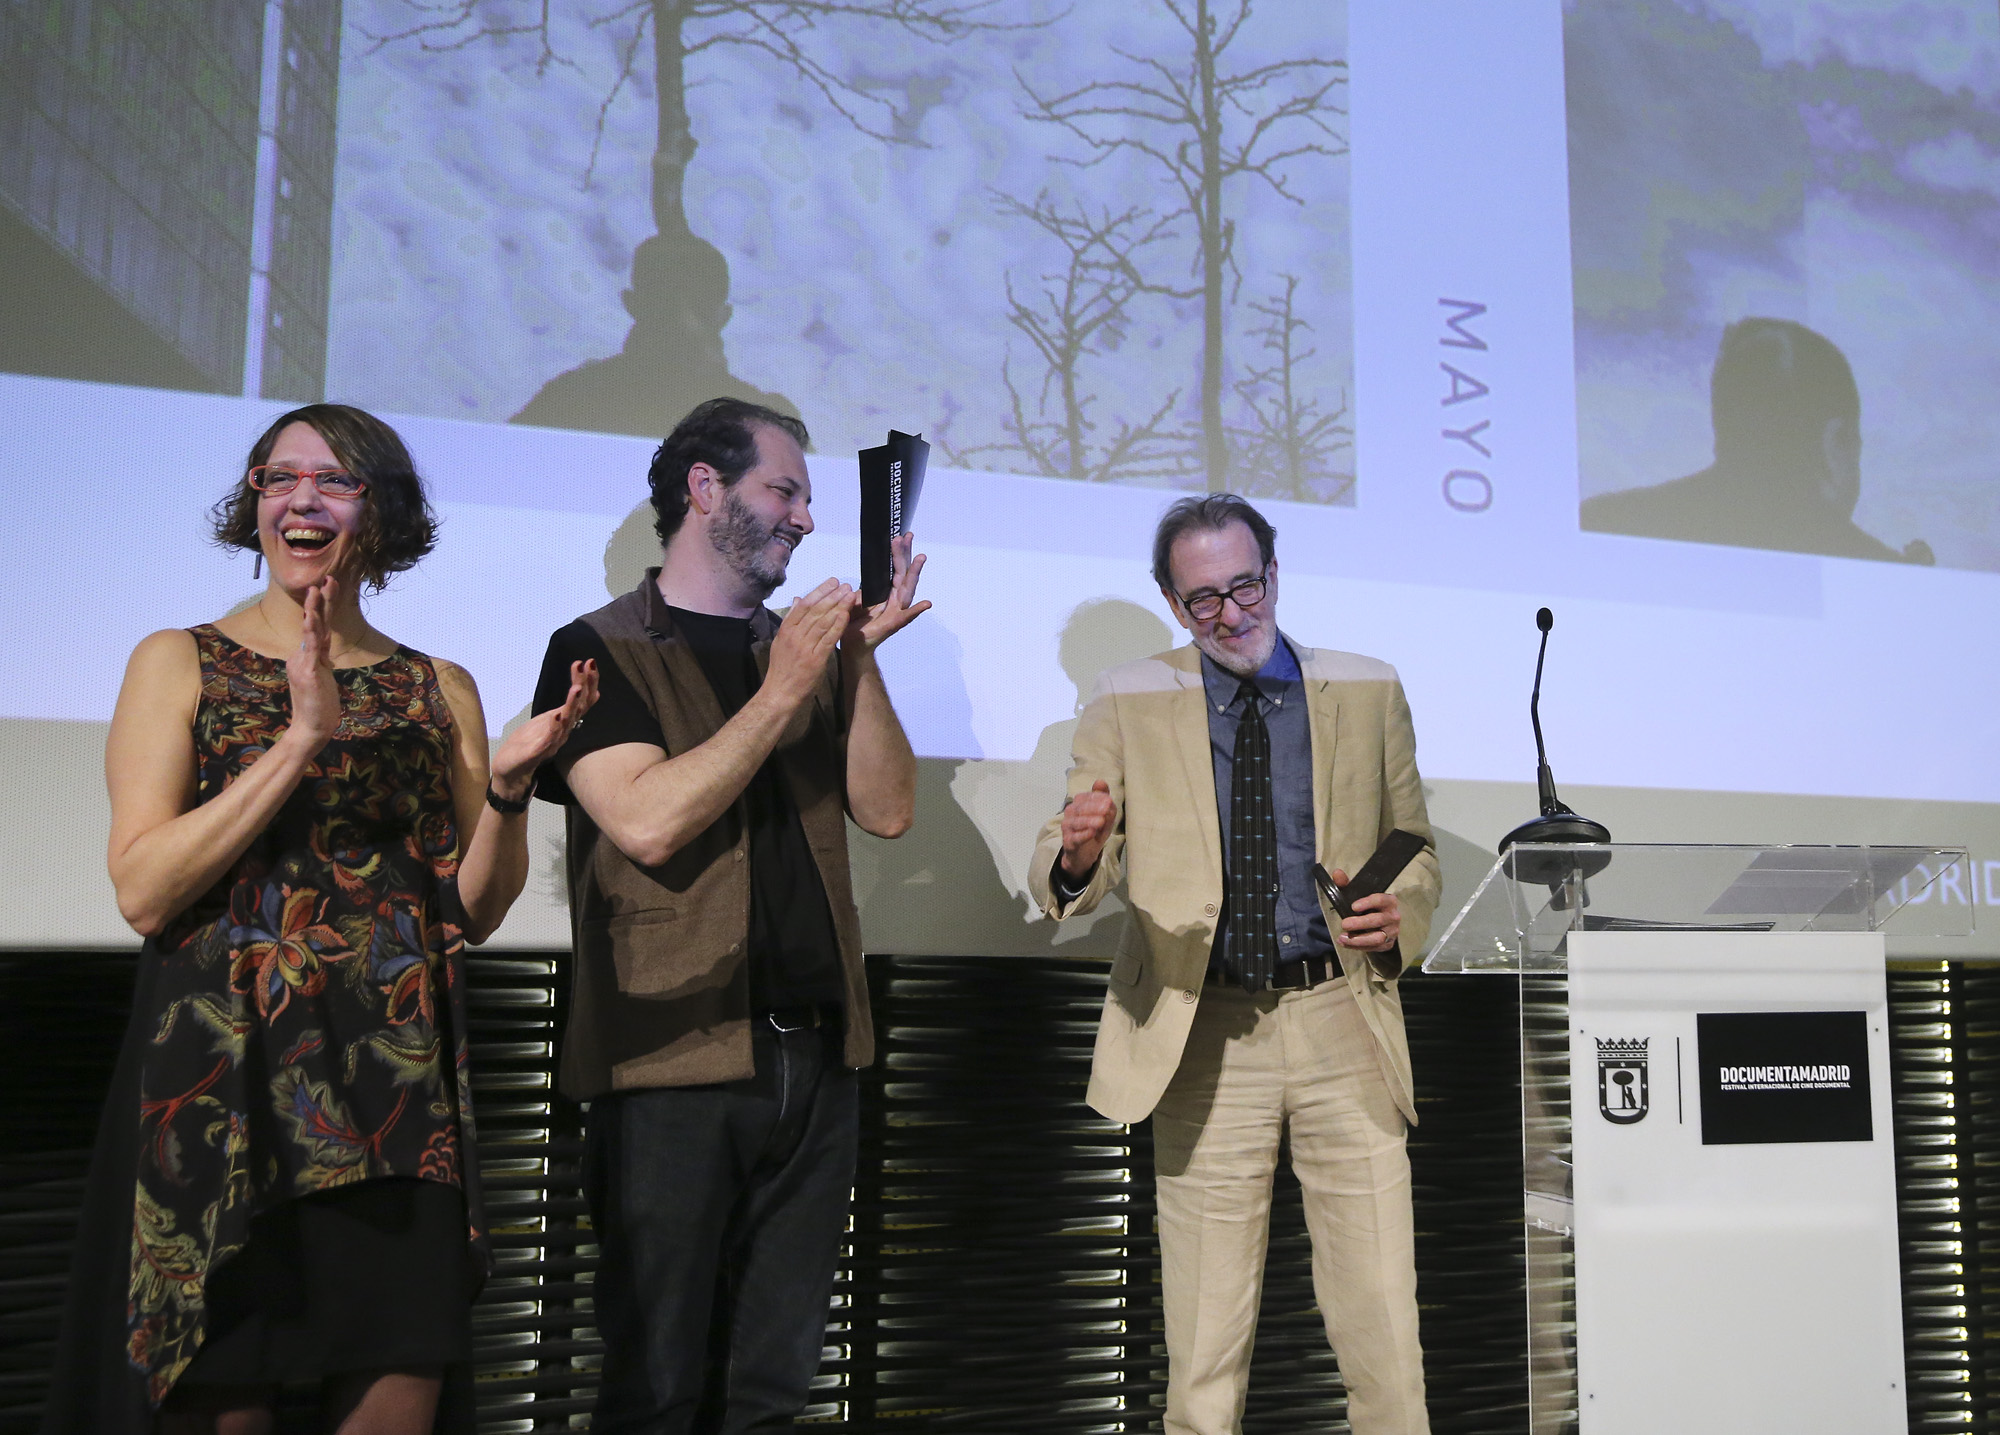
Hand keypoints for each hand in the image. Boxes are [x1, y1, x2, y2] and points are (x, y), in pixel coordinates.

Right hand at [285, 578, 341, 751]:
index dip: (323, 606)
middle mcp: (301, 655)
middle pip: (314, 623)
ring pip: (311, 631)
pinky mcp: (307, 672)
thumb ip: (320, 657)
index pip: (317, 626)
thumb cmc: (319, 705)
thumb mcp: (321, 675)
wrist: (312, 727)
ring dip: (315, 609)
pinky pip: (311, 648)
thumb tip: (321, 642)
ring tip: (318, 589)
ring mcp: (302, 662)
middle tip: (328, 578)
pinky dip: (311, 631)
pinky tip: (311, 617)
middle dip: (321, 600)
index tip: (329, 586)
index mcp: (306, 655)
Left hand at [490, 660, 599, 801]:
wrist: (510, 773)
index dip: (587, 682)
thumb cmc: (527, 745)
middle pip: (579, 707)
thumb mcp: (546, 721)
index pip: (581, 700)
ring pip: (567, 722)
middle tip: (588, 665)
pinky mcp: (537, 752)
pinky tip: (557, 716)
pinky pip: (548, 739)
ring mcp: (551, 742)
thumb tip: (581, 689)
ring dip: (572, 705)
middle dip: (585, 686)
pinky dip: (554, 728)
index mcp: (564, 722)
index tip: (589, 661)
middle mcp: (563, 731)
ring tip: (576, 688)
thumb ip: (564, 708)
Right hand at [769, 578, 857, 708]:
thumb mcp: (781, 642)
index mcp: (785, 630)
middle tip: (846, 585)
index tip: (832, 582)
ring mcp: (804, 647)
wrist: (780, 694)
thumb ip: (790, 621)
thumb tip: (798, 600)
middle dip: (832, 596)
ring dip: (838, 606)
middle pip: (815, 611)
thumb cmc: (782, 669)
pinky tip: (846, 615)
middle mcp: (794, 636)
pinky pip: (828, 639)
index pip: (804, 605)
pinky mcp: (815, 659)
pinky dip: (837, 625)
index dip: (819, 591)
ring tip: (850, 595)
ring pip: (823, 622)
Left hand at [844, 531, 930, 651]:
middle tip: (907, 536)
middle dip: (906, 554)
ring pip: (908, 589)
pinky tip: (927, 603)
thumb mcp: (853, 602)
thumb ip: (858, 592)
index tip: (899, 536)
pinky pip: (907, 616)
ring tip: (921, 558)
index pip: (895, 568)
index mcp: (887, 592)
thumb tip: (852, 582)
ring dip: (914, 573)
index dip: (898, 553)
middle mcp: (896, 600)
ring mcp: (897, 611)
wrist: (853, 646)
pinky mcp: (893, 624)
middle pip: (904, 573)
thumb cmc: (854, 624)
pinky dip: (917, 610)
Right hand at [1059, 780, 1115, 880]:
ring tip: (1101, 821)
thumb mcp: (1104, 814)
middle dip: (1093, 807)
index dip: (1097, 798)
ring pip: (1076, 823)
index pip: (1086, 797)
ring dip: (1089, 821)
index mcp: (1079, 804)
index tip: (1109, 801)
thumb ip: (1103, 799)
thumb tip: (1100, 782)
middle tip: (1106, 807)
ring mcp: (1068, 828)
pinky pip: (1075, 838)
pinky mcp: (1068, 842)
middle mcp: (1070, 813)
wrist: (1084, 854)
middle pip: (1080, 808)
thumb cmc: (1094, 830)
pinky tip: (1092, 833)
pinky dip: (1084, 835)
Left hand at [1327, 868, 1400, 951]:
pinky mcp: (1388, 944)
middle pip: (1378, 920)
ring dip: (1359, 939)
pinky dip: (1358, 947)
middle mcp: (1394, 916)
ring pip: (1377, 938)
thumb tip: (1337, 873)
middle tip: (1344, 923)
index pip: (1381, 900)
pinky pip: (1374, 948)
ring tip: (1342, 938)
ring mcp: (1392, 932)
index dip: (1367, 903)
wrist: (1381, 924)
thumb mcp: (1358, 894)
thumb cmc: (1368, 906)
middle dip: (1360, 923)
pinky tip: (1346, 943)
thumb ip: (1347, 884)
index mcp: (1389, 901)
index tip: (1353, 906)